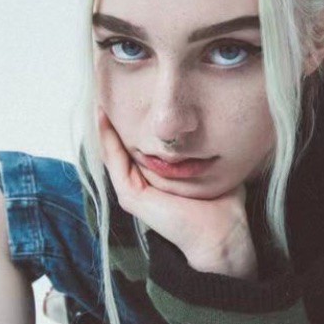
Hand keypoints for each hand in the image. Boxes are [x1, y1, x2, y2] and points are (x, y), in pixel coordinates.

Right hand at [98, 109, 257, 276]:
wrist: (223, 235)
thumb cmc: (224, 206)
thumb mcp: (212, 168)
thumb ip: (208, 151)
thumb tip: (221, 128)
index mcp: (157, 182)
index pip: (138, 149)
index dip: (134, 123)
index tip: (133, 94)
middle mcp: (141, 187)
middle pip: (121, 147)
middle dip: (115, 119)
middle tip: (106, 89)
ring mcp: (133, 192)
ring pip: (112, 152)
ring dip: (105, 126)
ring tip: (100, 97)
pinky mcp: (132, 196)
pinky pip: (114, 161)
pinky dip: (107, 138)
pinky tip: (104, 117)